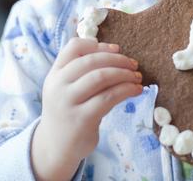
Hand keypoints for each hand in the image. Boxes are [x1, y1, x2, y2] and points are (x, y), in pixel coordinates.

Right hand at [32, 38, 142, 179]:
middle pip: (91, 61)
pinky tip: (136, 90)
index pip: (73, 47)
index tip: (116, 49)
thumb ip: (81, 71)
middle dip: (117, 59)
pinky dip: (126, 90)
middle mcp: (58, 86)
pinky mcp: (82, 119)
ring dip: (124, 74)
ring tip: (137, 77)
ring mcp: (68, 102)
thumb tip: (114, 51)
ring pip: (101, 77)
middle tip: (134, 64)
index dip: (97, 45)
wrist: (56, 147)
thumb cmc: (68, 112)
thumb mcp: (66, 88)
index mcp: (55, 74)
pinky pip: (108, 98)